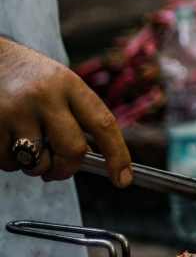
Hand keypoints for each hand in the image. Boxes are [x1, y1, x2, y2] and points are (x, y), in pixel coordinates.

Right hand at [0, 37, 131, 185]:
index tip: (123, 179)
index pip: (103, 124)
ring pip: (36, 162)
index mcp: (69, 84)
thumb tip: (91, 160)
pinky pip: (6, 161)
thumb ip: (75, 116)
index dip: (118, 155)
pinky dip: (9, 160)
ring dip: (33, 165)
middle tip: (57, 170)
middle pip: (72, 151)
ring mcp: (15, 110)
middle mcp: (44, 96)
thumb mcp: (59, 83)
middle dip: (67, 169)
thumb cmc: (28, 77)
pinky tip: (6, 139)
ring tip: (25, 145)